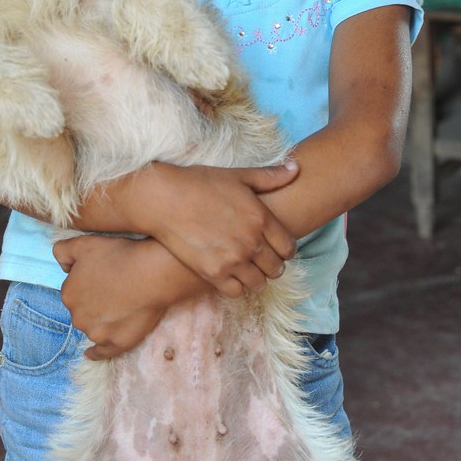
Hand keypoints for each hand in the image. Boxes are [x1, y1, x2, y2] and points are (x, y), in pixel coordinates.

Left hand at [53, 235, 170, 360]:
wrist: (151, 272)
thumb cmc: (119, 255)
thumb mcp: (83, 243)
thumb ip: (62, 252)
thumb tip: (62, 267)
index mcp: (68, 293)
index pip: (74, 291)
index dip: (89, 283)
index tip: (104, 276)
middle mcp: (77, 316)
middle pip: (82, 310)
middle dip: (94, 302)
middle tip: (115, 289)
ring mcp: (96, 333)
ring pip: (93, 327)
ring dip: (101, 320)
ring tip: (122, 305)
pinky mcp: (116, 344)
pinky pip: (100, 353)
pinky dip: (95, 353)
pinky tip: (91, 354)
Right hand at [135, 161, 298, 297]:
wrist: (164, 199)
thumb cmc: (200, 183)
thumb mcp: (238, 176)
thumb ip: (270, 176)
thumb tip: (296, 168)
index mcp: (260, 218)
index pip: (289, 247)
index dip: (285, 249)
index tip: (276, 247)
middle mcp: (251, 242)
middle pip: (277, 268)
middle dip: (272, 264)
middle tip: (261, 259)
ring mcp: (232, 260)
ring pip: (259, 283)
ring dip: (255, 277)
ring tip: (246, 268)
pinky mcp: (213, 273)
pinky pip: (237, 291)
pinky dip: (237, 286)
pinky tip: (230, 274)